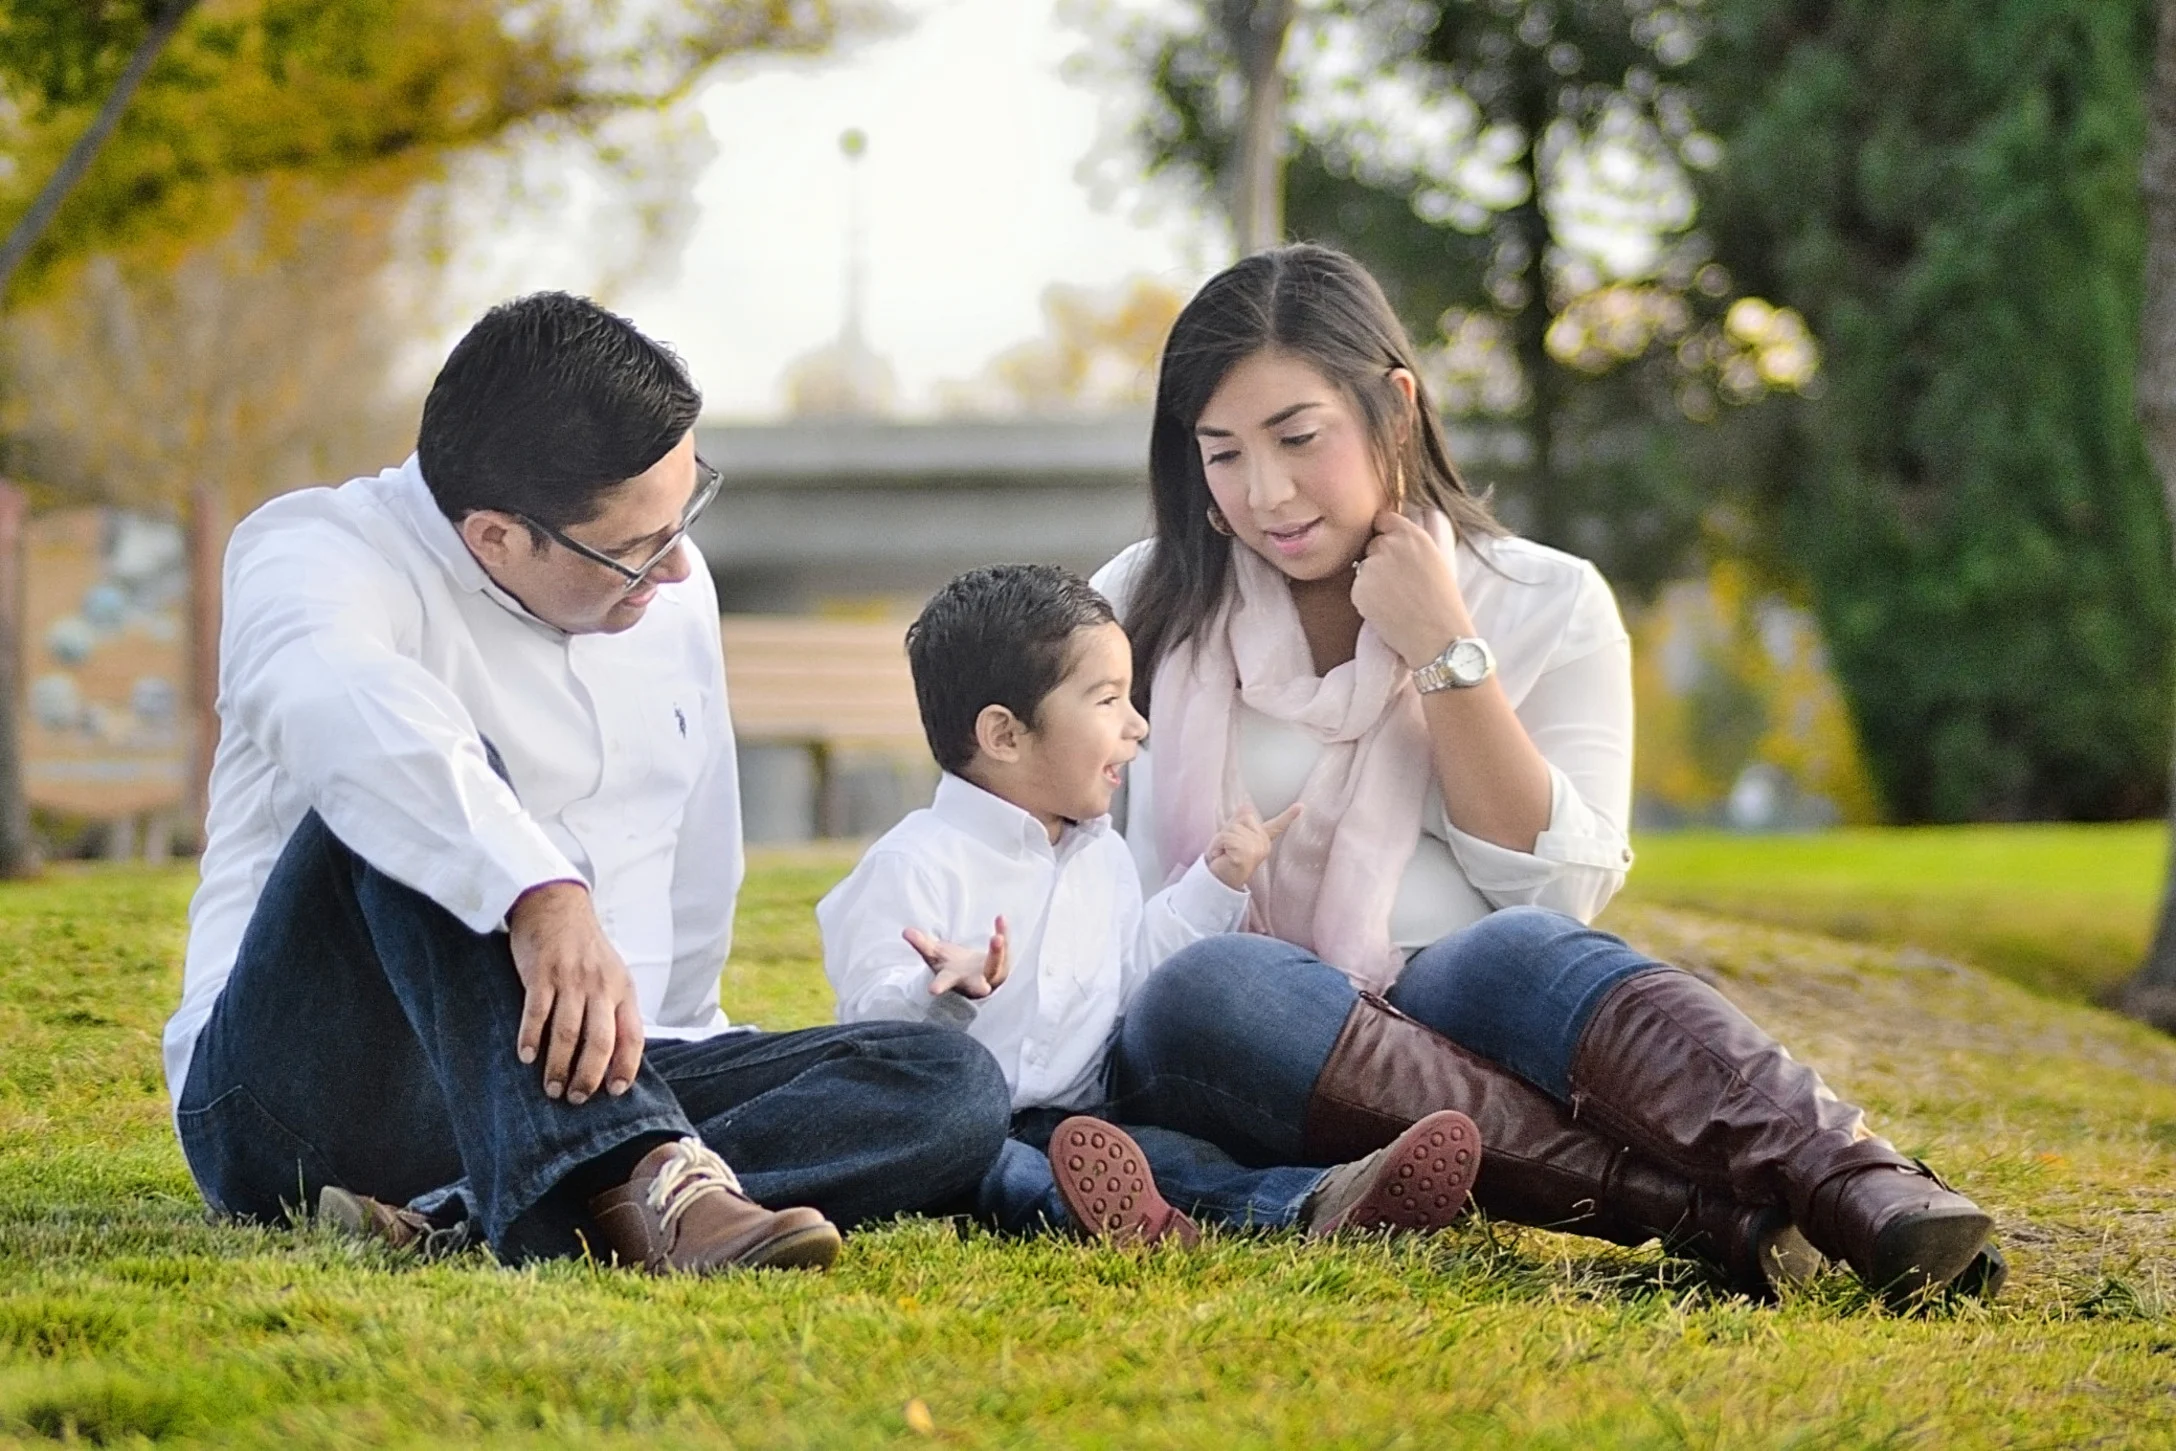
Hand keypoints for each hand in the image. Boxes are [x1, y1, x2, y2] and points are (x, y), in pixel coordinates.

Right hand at [508, 881, 643, 1105]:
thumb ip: (614, 1011)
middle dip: (589, 1076)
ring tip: (551, 1088)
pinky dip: (531, 1037)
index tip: (617, 1091)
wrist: (556, 904)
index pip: (632, 1035)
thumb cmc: (584, 948)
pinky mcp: (542, 973)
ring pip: (568, 1032)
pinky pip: (537, 1012)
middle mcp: (601, 986)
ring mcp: (571, 979)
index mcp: (622, 989)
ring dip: (558, 1065)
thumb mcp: (611, 975)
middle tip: (577, 1099)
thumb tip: (615, 1059)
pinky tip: (526, 1057)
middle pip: (600, 1040)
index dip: (627, 1066)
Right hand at [904, 916, 1010, 998]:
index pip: (944, 982)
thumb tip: (905, 931)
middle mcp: (973, 980)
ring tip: (997, 938)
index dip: (939, 986)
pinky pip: (1006, 947)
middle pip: (977, 983)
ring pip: (996, 965)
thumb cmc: (953, 966)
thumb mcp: (935, 955)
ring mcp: (991, 973)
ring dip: (997, 952)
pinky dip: (1003, 932)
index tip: (933, 991)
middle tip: (984, 988)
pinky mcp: (1003, 962)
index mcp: (953, 979)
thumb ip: (921, 944)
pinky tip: (1001, 918)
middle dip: (980, 986)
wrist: (977, 973)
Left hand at [1205, 803, 1301, 888]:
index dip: (1289, 815)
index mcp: (1262, 839)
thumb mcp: (1231, 835)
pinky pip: (1226, 837)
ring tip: (1224, 853)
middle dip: (1229, 830)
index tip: (1301, 806)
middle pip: (1244, 818)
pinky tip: (1221, 856)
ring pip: (1233, 828)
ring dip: (1221, 839)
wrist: (1218, 881)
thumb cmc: (1224, 859)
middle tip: (1226, 848)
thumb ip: (1238, 820)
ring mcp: (1257, 849)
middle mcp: (1263, 844)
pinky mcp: (1247, 853)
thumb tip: (1247, 805)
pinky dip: (1218, 845)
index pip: (1277, 825)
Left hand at [1351, 509, 1473, 669]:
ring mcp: (1372, 566)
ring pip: (1363, 568)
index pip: (1383, 518)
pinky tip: (1386, 611)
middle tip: (1398, 584)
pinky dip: (1366, 600)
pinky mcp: (1359, 588)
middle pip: (1372, 544)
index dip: (1384, 533)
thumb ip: (1412, 545)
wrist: (1438, 637)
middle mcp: (1390, 545)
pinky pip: (1357, 590)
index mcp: (1413, 535)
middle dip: (1379, 560)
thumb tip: (1392, 536)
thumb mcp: (1436, 561)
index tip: (1389, 547)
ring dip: (1372, 580)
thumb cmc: (1443, 604)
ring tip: (1395, 600)